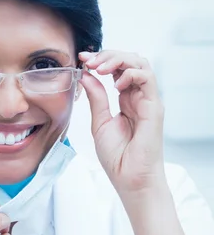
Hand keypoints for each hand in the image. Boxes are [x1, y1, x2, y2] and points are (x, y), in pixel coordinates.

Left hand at [78, 50, 165, 196]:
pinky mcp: (154, 107)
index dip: (101, 59)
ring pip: (140, 63)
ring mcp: (148, 100)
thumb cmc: (117, 157)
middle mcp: (138, 96)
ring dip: (118, 59)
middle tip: (89, 60)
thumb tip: (86, 75)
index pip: (117, 69)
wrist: (130, 179)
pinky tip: (115, 84)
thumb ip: (96, 98)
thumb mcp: (99, 122)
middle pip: (130, 60)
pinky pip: (147, 78)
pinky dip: (130, 74)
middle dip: (108, 55)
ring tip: (99, 68)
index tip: (82, 58)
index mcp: (126, 99)